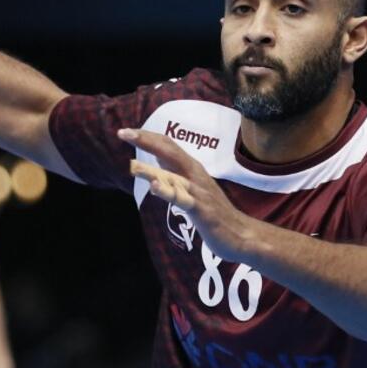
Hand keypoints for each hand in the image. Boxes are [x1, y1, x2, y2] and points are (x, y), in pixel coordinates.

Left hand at [118, 128, 249, 260]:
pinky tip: (155, 188)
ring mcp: (199, 192)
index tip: (125, 132)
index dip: (148, 137)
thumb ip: (176, 172)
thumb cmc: (214, 211)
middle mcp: (195, 175)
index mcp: (192, 168)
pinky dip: (169, 192)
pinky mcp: (202, 210)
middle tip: (124, 132)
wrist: (242, 235)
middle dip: (147, 140)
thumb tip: (158, 157)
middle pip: (170, 151)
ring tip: (132, 165)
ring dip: (152, 171)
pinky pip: (183, 199)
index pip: (168, 146)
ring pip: (173, 176)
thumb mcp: (192, 186)